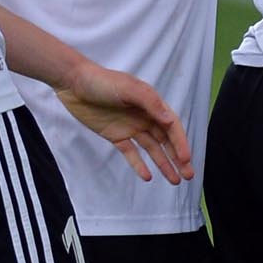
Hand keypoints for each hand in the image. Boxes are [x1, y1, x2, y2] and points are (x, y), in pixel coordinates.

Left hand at [54, 60, 192, 183]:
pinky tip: (147, 177)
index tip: (185, 159)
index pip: (172, 127)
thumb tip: (169, 120)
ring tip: (174, 181)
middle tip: (188, 175)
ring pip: (152, 149)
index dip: (180, 143)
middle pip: (166, 141)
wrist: (74, 84)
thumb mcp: (129, 89)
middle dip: (178, 158)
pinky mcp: (116, 136)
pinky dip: (139, 164)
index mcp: (152, 105)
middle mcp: (145, 117)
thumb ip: (150, 102)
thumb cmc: (103, 81)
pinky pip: (130, 153)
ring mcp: (131, 128)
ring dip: (164, 164)